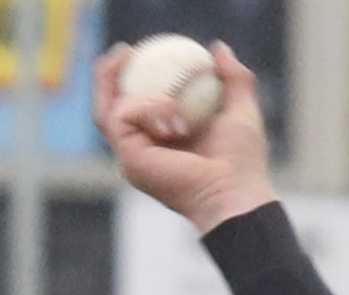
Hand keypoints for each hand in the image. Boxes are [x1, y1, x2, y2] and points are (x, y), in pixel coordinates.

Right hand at [96, 37, 276, 236]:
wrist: (236, 194)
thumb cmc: (242, 163)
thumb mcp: (241, 110)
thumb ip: (234, 79)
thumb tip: (218, 47)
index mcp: (160, 139)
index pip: (131, 103)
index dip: (126, 76)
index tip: (136, 50)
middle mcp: (141, 150)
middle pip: (106, 106)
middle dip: (107, 74)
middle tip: (126, 50)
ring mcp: (131, 156)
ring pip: (109, 109)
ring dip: (136, 92)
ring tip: (168, 98)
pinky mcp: (129, 158)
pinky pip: (123, 115)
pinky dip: (147, 107)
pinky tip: (175, 118)